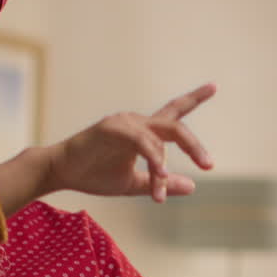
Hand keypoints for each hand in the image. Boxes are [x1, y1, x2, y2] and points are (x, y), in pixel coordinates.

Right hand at [43, 83, 217, 202]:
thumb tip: (193, 186)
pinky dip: (153, 159)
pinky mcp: (112, 128)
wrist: (62, 172)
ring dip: (164, 167)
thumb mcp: (135, 184)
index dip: (194, 98)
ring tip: (161, 190)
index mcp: (144, 132)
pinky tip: (158, 175)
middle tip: (208, 165)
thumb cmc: (94, 175)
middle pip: (175, 126)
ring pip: (160, 138)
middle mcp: (137, 122)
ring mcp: (125, 123)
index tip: (214, 86)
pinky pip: (142, 142)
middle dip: (194, 146)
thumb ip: (161, 183)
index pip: (174, 112)